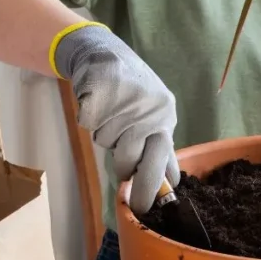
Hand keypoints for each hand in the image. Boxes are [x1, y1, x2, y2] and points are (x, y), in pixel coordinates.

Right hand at [55, 24, 178, 214]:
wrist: (104, 52)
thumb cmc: (133, 91)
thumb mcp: (154, 117)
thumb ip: (158, 146)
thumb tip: (170, 185)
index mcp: (165, 116)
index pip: (164, 159)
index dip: (155, 185)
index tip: (147, 207)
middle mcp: (148, 111)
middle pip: (134, 160)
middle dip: (133, 184)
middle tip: (132, 202)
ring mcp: (123, 103)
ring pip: (108, 145)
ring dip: (106, 140)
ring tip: (110, 119)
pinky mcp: (99, 95)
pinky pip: (91, 126)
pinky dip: (91, 121)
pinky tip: (98, 106)